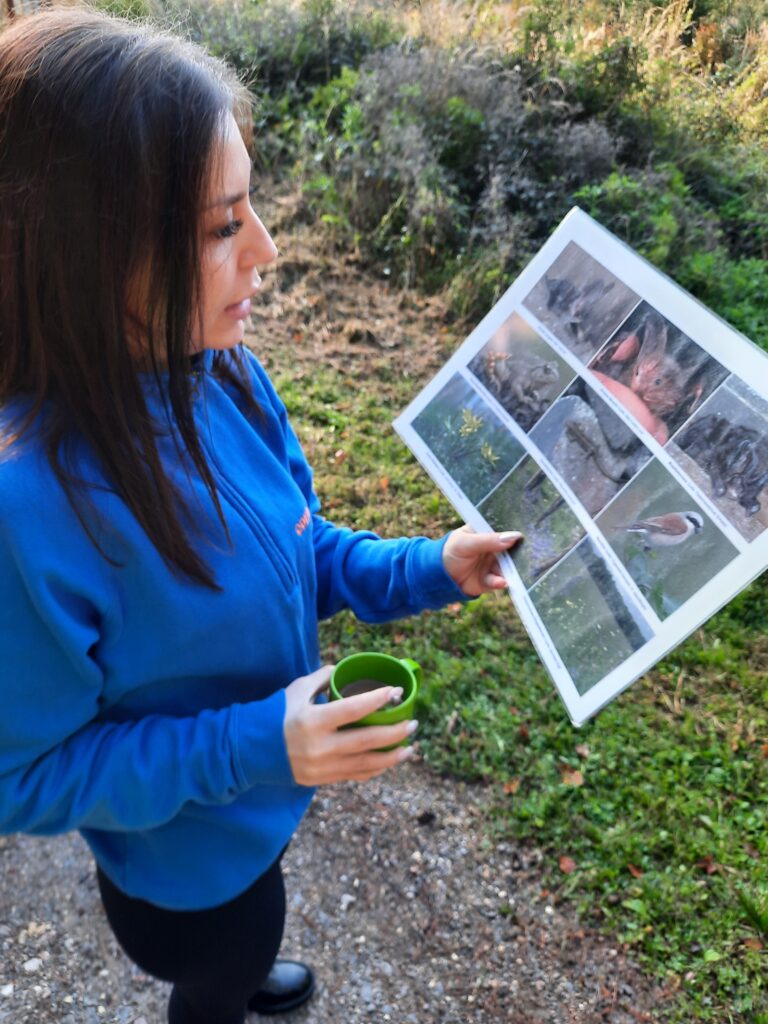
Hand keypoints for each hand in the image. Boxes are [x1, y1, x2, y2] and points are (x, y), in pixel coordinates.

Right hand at [283, 666, 417, 786]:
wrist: (251, 750)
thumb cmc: (274, 714)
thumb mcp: (296, 690)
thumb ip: (321, 678)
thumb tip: (343, 670)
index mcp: (313, 720)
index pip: (354, 709)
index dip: (378, 700)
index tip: (396, 691)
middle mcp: (320, 746)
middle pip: (367, 740)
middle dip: (395, 732)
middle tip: (413, 723)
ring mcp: (322, 766)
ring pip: (366, 763)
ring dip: (392, 756)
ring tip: (410, 747)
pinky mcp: (322, 779)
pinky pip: (355, 775)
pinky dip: (374, 769)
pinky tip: (388, 762)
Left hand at [442, 524, 521, 596]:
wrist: (438, 576)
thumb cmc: (450, 552)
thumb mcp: (467, 543)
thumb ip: (488, 540)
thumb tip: (514, 536)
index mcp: (488, 532)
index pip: (506, 529)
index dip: (517, 530)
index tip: (529, 532)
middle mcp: (495, 548)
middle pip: (513, 549)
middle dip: (522, 552)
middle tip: (533, 554)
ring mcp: (494, 564)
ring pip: (509, 567)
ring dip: (513, 570)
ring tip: (517, 572)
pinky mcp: (491, 580)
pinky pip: (499, 581)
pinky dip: (501, 582)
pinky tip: (502, 582)